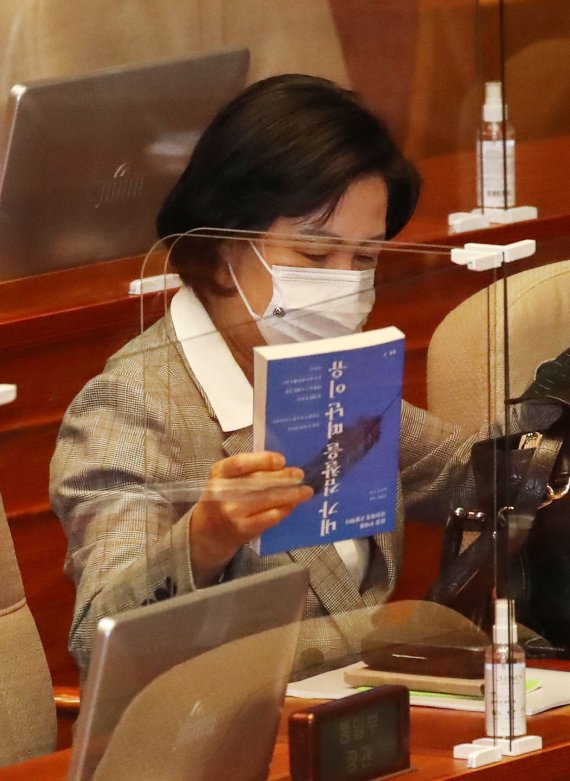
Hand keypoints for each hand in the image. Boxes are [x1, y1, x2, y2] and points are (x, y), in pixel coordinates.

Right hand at [190, 451, 312, 584]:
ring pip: (267, 500)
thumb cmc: (223, 498)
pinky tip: (292, 505)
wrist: (208, 532)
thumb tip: (283, 466)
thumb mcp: (226, 478)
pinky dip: (284, 510)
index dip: (262, 460)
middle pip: (258, 481)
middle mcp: (222, 492)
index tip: (282, 460)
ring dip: (290, 494)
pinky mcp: (242, 529)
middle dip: (284, 477)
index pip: (240, 463)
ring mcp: (232, 512)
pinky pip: (269, 517)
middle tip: (300, 475)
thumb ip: (248, 470)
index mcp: (219, 473)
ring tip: (305, 491)